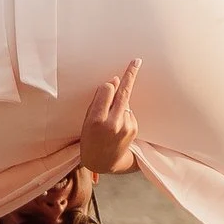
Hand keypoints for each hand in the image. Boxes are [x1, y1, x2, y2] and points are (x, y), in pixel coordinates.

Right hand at [80, 58, 141, 173]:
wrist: (104, 161)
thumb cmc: (90, 139)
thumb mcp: (87, 121)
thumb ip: (100, 101)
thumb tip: (115, 81)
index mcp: (97, 119)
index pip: (107, 91)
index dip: (110, 85)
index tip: (118, 72)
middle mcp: (113, 122)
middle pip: (123, 92)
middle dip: (130, 75)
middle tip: (136, 61)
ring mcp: (126, 126)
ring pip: (124, 102)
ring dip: (119, 103)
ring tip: (110, 121)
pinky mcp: (134, 128)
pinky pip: (128, 112)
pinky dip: (123, 113)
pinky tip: (117, 125)